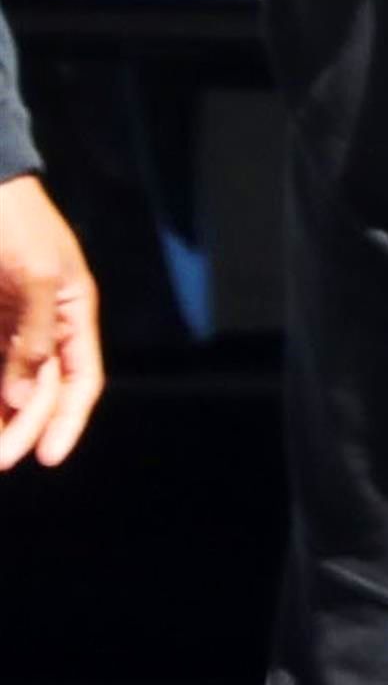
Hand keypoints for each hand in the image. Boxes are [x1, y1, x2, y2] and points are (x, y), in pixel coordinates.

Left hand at [0, 176, 103, 469]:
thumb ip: (33, 336)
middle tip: (0, 462)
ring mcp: (12, 327)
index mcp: (74, 313)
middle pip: (41, 392)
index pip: (82, 380)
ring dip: (0, 419)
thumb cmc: (13, 221)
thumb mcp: (36, 274)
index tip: (47, 457)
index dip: (69, 421)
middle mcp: (45, 327)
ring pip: (11, 388)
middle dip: (23, 429)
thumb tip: (24, 397)